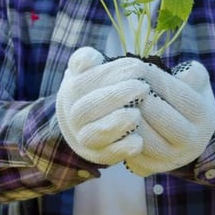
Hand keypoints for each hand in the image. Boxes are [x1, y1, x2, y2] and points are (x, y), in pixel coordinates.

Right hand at [55, 47, 148, 164]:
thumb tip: (89, 58)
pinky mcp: (98, 156)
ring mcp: (84, 138)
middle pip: (85, 110)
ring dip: (116, 124)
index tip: (137, 67)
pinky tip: (138, 140)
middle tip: (142, 87)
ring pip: (93, 135)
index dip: (109, 74)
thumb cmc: (97, 87)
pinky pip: (106, 156)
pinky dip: (121, 149)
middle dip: (115, 97)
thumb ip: (86, 59)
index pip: (82, 83)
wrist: (90, 119)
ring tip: (137, 114)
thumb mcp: (89, 69)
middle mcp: (72, 117)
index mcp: (71, 91)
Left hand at [125, 60, 214, 175]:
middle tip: (123, 83)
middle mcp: (192, 142)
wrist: (186, 135)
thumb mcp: (197, 84)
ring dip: (128, 119)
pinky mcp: (151, 168)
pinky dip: (121, 137)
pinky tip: (112, 120)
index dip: (157, 79)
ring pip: (145, 139)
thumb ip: (195, 74)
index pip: (180, 95)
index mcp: (204, 117)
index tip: (139, 66)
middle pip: (163, 118)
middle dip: (141, 99)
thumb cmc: (187, 101)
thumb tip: (185, 72)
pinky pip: (132, 154)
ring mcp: (171, 159)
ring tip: (117, 102)